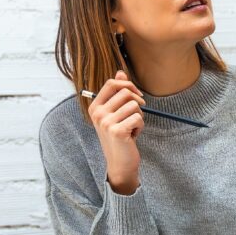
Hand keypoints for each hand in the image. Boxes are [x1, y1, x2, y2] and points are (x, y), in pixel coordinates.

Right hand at [88, 70, 145, 193]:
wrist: (120, 162)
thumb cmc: (120, 135)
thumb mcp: (116, 113)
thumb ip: (117, 93)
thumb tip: (120, 72)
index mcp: (95, 106)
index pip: (112, 83)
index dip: (128, 85)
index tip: (137, 95)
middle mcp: (97, 113)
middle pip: (126, 93)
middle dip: (137, 103)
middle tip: (136, 116)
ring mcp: (106, 122)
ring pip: (134, 106)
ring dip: (139, 117)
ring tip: (131, 128)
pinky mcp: (117, 131)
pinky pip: (138, 118)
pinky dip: (140, 127)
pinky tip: (132, 136)